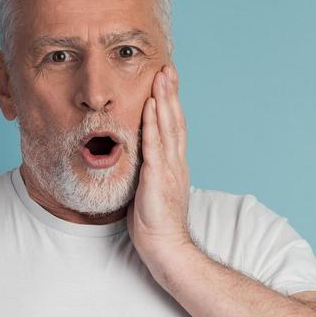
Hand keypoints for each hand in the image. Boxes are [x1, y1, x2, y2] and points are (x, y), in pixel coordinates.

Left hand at [128, 63, 194, 270]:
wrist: (167, 248)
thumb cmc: (156, 226)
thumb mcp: (151, 192)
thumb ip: (149, 174)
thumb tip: (139, 163)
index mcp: (174, 166)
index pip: (174, 128)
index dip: (171, 104)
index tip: (167, 83)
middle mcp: (176, 163)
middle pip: (174, 120)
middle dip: (170, 93)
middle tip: (167, 68)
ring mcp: (169, 169)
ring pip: (167, 127)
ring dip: (163, 100)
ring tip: (161, 76)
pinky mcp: (158, 178)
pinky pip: (154, 146)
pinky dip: (152, 124)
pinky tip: (150, 107)